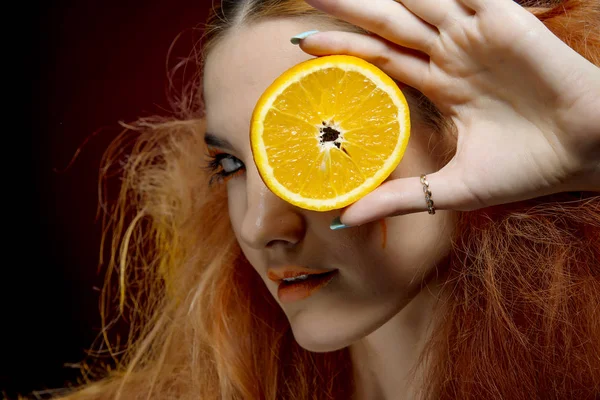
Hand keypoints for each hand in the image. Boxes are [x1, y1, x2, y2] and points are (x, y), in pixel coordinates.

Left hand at [298, 0, 599, 225]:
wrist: (586, 156)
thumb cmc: (526, 169)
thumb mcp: (449, 188)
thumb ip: (397, 199)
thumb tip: (343, 220)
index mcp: (441, 85)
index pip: (380, 59)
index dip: (344, 49)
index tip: (303, 47)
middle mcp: (453, 54)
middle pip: (389, 22)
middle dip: (348, 7)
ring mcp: (476, 35)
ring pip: (416, 0)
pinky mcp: (504, 20)